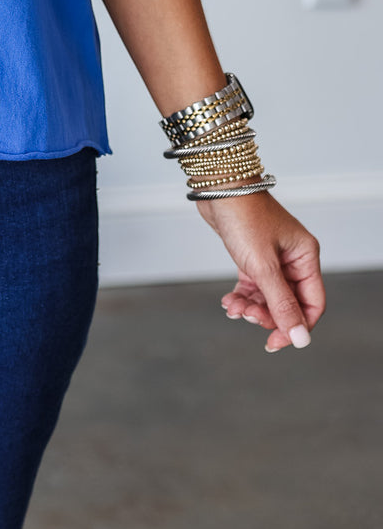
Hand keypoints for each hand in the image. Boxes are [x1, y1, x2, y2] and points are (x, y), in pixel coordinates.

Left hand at [196, 190, 324, 351]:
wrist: (216, 187)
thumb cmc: (243, 216)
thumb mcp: (263, 265)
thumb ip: (281, 303)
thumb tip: (300, 337)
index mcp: (305, 257)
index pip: (312, 304)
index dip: (296, 326)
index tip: (274, 341)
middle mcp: (293, 258)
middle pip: (288, 303)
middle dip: (267, 315)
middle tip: (246, 316)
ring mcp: (272, 257)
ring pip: (268, 296)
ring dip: (251, 307)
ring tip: (233, 307)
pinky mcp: (253, 256)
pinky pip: (253, 286)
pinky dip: (242, 296)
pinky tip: (229, 301)